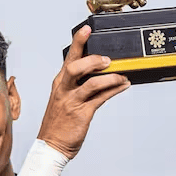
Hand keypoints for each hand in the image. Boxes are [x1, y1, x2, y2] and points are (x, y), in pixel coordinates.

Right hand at [37, 25, 130, 158]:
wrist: (51, 146)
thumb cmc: (59, 123)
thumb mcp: (65, 99)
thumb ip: (81, 85)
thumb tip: (102, 73)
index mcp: (60, 83)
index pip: (69, 58)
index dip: (78, 42)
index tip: (87, 29)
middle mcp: (64, 89)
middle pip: (74, 67)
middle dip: (92, 60)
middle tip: (107, 59)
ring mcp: (72, 101)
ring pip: (90, 83)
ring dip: (109, 77)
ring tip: (120, 75)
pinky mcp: (82, 114)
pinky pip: (100, 99)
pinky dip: (114, 90)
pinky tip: (123, 85)